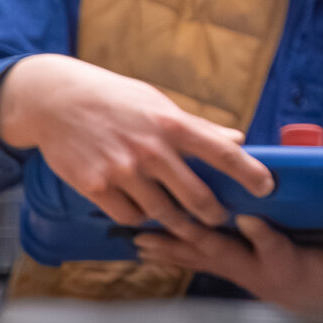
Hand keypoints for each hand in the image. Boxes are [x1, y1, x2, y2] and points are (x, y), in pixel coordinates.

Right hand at [0, 53, 272, 240]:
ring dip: (177, 222)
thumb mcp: (157, 103)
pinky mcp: (95, 186)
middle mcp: (150, 149)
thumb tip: (237, 138)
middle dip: (213, 214)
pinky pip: (129, 215)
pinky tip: (143, 212)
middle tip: (221, 219)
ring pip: (161, 212)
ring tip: (186, 223)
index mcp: (171, 124)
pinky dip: (140, 218)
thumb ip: (197, 126)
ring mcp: (121, 170)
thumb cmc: (114, 99)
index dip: (249, 173)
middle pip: (194, 196)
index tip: (267, 187)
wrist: (55, 101)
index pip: (221, 152)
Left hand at [137, 216, 322, 322]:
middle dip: (196, 238)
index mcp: (287, 266)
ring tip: (141, 240)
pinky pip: (198, 261)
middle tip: (169, 225)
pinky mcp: (232, 271)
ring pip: (202, 258)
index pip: (274, 249)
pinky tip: (147, 249)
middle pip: (224, 254)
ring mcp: (241, 272)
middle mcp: (256, 271)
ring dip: (172, 248)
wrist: (322, 309)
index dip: (262, 236)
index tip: (250, 220)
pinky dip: (172, 254)